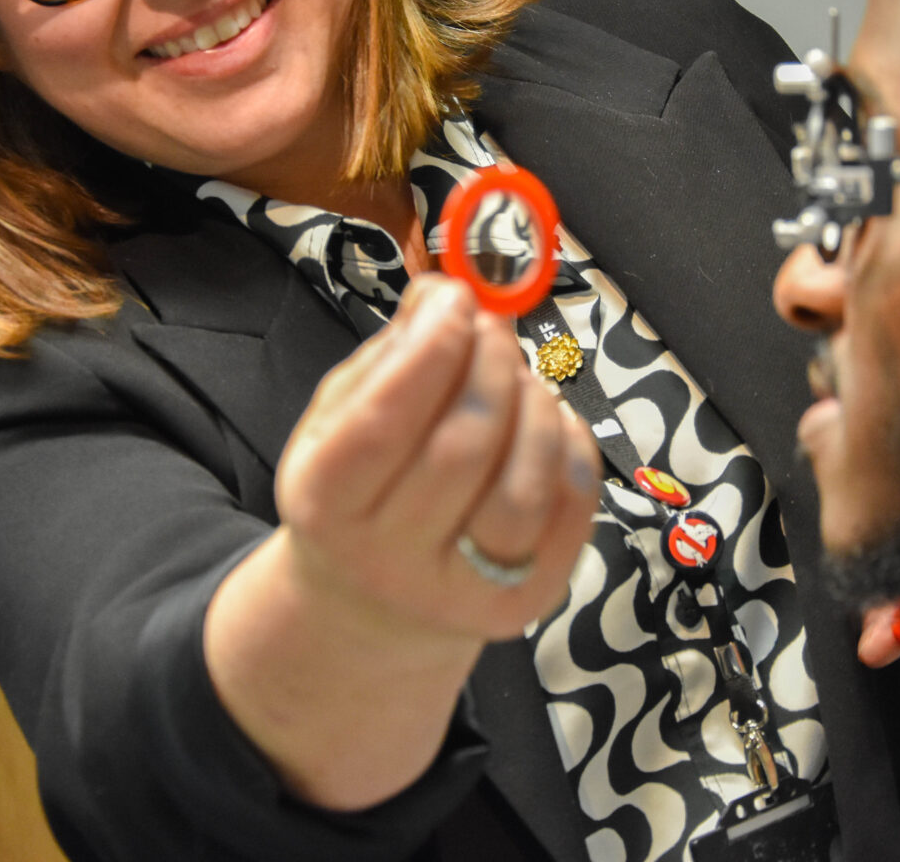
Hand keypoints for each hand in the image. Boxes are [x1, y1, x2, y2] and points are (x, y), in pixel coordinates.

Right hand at [273, 274, 601, 642]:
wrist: (370, 604)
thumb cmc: (357, 490)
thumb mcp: (339, 420)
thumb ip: (389, 356)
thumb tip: (445, 294)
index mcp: (324, 505)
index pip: (384, 422)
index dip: (432, 349)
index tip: (457, 299)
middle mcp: (387, 560)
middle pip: (463, 449)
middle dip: (490, 367)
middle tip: (494, 329)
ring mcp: (460, 593)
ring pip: (524, 488)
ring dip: (536, 408)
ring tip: (520, 380)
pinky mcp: (524, 605)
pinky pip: (571, 512)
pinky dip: (574, 449)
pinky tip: (551, 423)